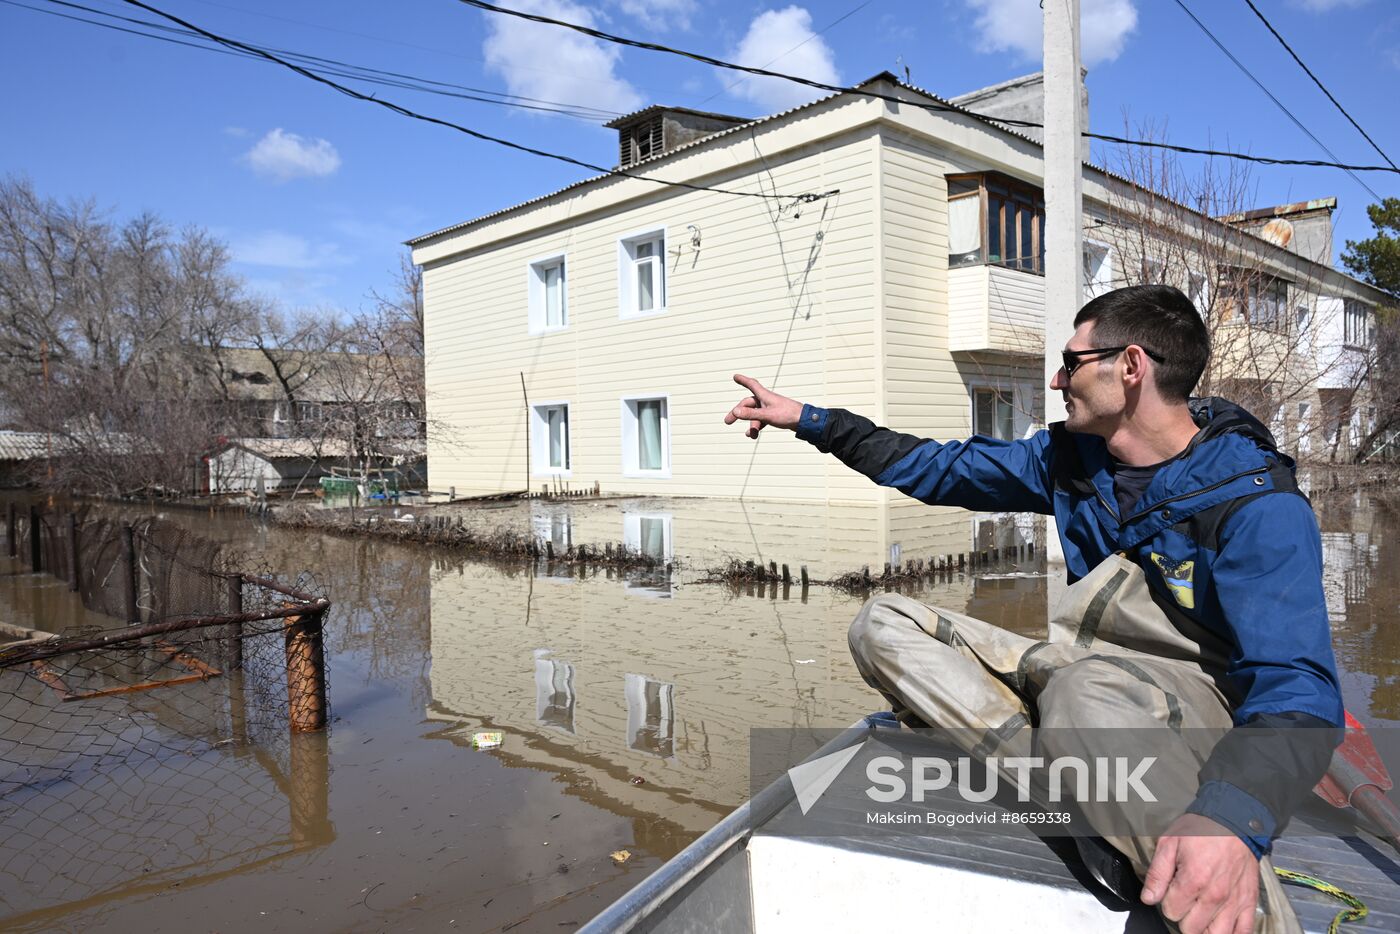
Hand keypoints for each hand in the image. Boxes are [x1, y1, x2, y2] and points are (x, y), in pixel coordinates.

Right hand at [723, 374, 803, 438]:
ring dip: (751, 425)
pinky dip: (756, 427)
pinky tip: (753, 435)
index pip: (751, 384)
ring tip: (750, 436)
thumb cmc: (787, 415)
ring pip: (754, 415)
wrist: (804, 421)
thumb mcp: (767, 416)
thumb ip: (751, 414)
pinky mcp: (774, 415)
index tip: (735, 376)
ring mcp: (770, 408)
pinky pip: (761, 420)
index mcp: (764, 396)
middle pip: (748, 404)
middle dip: (738, 413)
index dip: (743, 380)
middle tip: (727, 422)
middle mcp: (766, 400)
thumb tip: (735, 411)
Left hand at [1141, 814, 1258, 933]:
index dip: (1166, 902)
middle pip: (1191, 928)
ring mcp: (1234, 902)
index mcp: (1193, 880)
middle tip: (1184, 900)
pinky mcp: (1249, 902)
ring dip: (1204, 929)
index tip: (1170, 890)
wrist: (1233, 821)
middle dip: (1183, 916)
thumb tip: (1148, 898)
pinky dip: (1232, 933)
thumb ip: (1157, 874)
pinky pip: (1243, 932)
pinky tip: (1220, 925)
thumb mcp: (1169, 843)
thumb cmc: (1201, 830)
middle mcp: (1215, 896)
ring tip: (1199, 915)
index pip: (1171, 911)